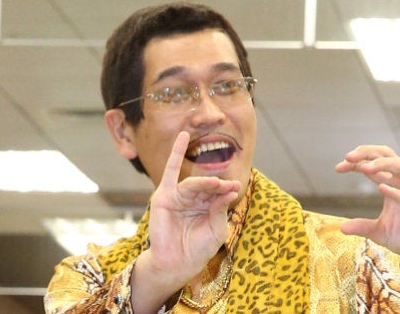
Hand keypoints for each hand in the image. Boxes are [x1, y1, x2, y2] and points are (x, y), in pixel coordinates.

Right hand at [146, 131, 240, 283]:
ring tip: (215, 184)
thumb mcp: (216, 229)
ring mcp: (178, 196)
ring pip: (194, 183)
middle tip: (228, 185)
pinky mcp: (164, 195)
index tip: (235, 186)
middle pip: (208, 186)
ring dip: (205, 182)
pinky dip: (176, 151)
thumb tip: (228, 189)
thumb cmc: (198, 249)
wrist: (177, 263)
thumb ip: (220, 209)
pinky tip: (184, 136)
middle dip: (218, 185)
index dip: (226, 189)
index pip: (219, 192)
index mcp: (207, 207)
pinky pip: (169, 170)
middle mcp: (193, 199)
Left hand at [335, 145, 399, 280]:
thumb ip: (363, 227)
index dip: (355, 163)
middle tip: (348, 157)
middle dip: (368, 152)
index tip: (338, 168)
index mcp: (393, 184)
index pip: (373, 164)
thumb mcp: (380, 232)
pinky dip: (398, 191)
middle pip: (388, 155)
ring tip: (365, 167)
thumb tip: (341, 228)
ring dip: (383, 164)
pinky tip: (382, 188)